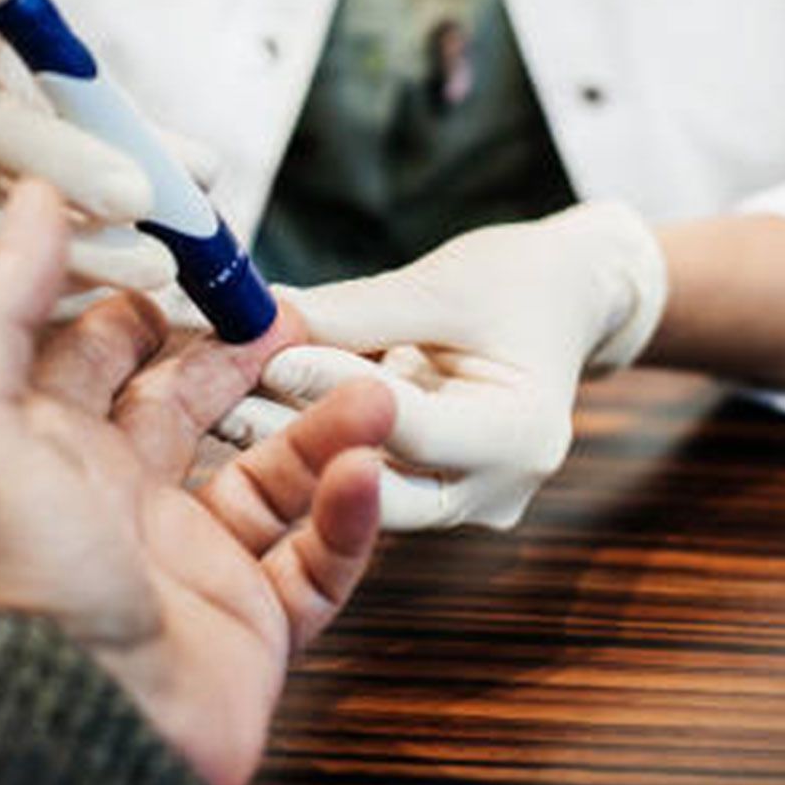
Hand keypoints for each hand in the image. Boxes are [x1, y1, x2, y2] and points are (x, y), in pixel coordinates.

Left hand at [0, 181, 394, 784]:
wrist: (79, 730)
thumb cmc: (14, 575)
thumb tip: (35, 199)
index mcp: (49, 453)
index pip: (102, 354)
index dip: (151, 301)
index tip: (203, 253)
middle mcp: (118, 503)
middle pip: (195, 405)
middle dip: (248, 354)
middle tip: (302, 314)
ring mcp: (190, 565)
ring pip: (274, 476)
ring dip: (325, 429)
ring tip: (374, 390)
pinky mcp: (252, 626)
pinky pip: (319, 561)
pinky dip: (350, 517)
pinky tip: (364, 474)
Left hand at [224, 203, 666, 530]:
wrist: (568, 301)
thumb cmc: (521, 281)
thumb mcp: (443, 283)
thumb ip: (357, 311)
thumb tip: (263, 319)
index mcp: (523, 436)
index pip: (410, 426)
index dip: (332, 390)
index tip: (267, 354)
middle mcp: (496, 489)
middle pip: (381, 484)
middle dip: (296, 438)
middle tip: (216, 401)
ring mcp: (464, 503)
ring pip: (362, 486)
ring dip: (292, 445)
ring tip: (217, 405)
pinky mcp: (430, 495)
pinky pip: (364, 474)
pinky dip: (313, 442)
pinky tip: (248, 411)